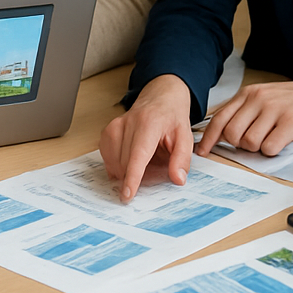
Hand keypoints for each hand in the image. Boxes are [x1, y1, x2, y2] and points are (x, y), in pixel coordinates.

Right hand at [100, 74, 194, 202]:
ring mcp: (114, 127)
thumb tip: (178, 179)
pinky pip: (108, 159)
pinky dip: (119, 165)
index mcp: (149, 124)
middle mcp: (128, 123)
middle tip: (154, 167)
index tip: (127, 195)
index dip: (132, 177)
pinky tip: (131, 158)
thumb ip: (182, 159)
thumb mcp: (186, 137)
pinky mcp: (107, 132)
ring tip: (145, 159)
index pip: (137, 155)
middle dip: (138, 176)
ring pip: (114, 164)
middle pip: (125, 164)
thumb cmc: (172, 117)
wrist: (161, 98)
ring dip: (128, 171)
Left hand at [194, 81, 292, 156]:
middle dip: (240, 145)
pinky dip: (273, 150)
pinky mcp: (290, 122)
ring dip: (259, 147)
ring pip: (250, 143)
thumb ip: (241, 112)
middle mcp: (258, 99)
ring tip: (271, 136)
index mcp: (248, 93)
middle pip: (233, 134)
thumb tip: (220, 135)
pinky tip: (281, 140)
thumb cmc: (288, 101)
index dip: (209, 138)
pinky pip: (269, 147)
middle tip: (255, 140)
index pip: (220, 118)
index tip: (203, 152)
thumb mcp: (261, 97)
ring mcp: (274, 109)